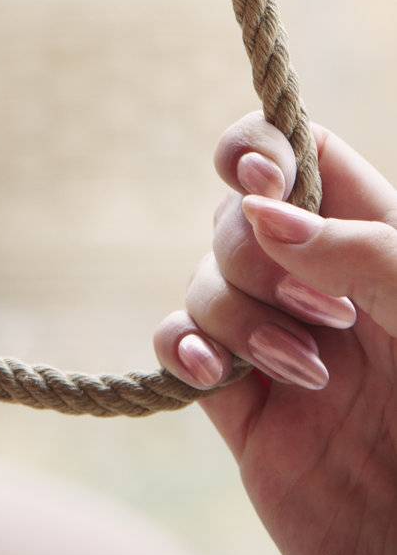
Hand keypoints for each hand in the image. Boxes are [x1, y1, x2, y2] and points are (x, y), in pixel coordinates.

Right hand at [153, 113, 396, 554]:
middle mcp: (322, 286)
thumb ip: (359, 250)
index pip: (305, 155)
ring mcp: (277, 343)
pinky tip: (210, 372)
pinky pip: (178, 345)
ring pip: (207, 279)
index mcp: (377, 245)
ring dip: (240, 315)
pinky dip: (181, 346)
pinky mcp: (241, 406)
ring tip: (309, 374)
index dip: (264, 147)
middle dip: (259, 254)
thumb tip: (262, 207)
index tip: (260, 177)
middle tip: (330, 317)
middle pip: (240, 217)